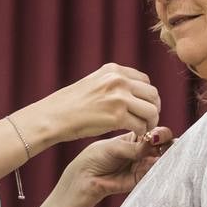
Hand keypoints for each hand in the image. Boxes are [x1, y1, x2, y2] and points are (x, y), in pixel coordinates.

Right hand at [20, 64, 159, 144]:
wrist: (53, 116)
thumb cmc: (69, 105)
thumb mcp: (93, 83)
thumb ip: (113, 84)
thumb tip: (133, 94)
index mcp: (113, 70)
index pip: (144, 81)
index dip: (147, 96)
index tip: (143, 108)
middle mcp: (118, 80)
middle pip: (152, 94)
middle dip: (153, 109)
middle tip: (147, 121)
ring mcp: (119, 98)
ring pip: (151, 110)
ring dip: (150, 122)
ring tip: (142, 129)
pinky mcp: (117, 116)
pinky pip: (141, 125)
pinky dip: (141, 132)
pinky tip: (134, 136)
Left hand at [65, 128, 174, 199]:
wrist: (85, 177)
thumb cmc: (96, 157)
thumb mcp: (115, 147)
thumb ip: (135, 147)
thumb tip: (155, 143)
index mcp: (136, 138)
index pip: (155, 132)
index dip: (160, 132)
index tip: (156, 135)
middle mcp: (143, 151)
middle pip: (163, 145)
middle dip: (167, 144)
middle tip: (165, 144)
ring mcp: (143, 165)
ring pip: (162, 159)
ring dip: (164, 156)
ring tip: (158, 155)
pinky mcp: (141, 179)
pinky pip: (153, 173)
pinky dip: (155, 168)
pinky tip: (151, 164)